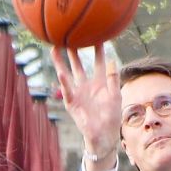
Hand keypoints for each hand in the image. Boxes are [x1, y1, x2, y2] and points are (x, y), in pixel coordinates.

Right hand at [51, 44, 120, 167]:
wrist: (104, 135)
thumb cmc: (112, 117)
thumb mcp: (115, 96)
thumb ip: (113, 78)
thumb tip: (112, 60)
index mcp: (100, 82)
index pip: (98, 62)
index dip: (98, 50)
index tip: (97, 35)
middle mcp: (87, 85)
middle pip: (79, 64)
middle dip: (74, 51)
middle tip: (70, 36)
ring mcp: (78, 93)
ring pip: (68, 74)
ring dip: (61, 62)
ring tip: (55, 48)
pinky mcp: (72, 103)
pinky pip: (68, 90)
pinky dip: (64, 82)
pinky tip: (60, 72)